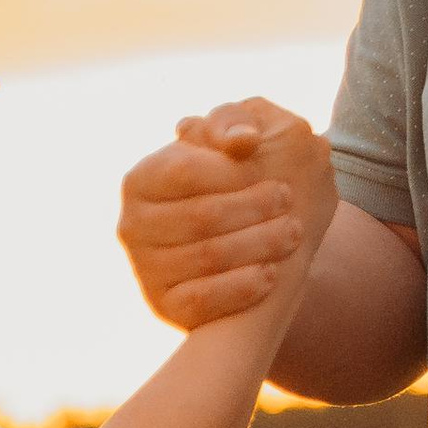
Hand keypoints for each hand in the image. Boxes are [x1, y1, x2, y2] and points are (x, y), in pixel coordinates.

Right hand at [117, 101, 334, 331]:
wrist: (240, 237)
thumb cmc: (234, 178)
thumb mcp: (231, 140)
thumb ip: (234, 123)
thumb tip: (243, 141)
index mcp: (142, 178)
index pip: (185, 170)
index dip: (234, 172)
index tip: (274, 171)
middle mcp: (133, 224)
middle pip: (200, 216)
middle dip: (252, 208)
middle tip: (289, 200)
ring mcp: (146, 268)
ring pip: (207, 257)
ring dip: (258, 244)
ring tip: (293, 232)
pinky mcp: (165, 305)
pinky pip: (202, 300)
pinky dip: (240, 287)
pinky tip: (271, 274)